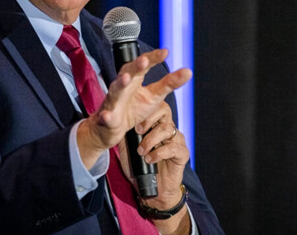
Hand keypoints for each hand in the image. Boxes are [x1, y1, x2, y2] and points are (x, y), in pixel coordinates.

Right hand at [76, 49, 191, 167]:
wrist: (113, 127)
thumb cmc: (134, 107)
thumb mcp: (155, 95)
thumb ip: (169, 83)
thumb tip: (188, 71)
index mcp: (135, 78)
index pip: (145, 64)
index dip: (153, 58)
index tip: (165, 52)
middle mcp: (123, 86)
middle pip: (128, 72)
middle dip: (135, 66)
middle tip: (144, 61)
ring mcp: (114, 100)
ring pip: (115, 90)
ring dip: (120, 83)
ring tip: (126, 78)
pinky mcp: (107, 116)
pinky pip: (106, 116)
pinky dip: (106, 116)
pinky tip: (107, 116)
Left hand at [126, 102, 192, 234]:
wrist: (151, 190)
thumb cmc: (139, 168)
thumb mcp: (127, 149)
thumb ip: (124, 134)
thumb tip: (114, 120)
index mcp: (156, 124)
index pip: (156, 106)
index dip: (146, 110)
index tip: (134, 122)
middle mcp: (168, 129)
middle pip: (165, 111)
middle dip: (149, 119)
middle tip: (138, 131)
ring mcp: (177, 140)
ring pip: (167, 129)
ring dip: (151, 139)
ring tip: (141, 151)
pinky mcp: (182, 153)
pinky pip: (174, 147)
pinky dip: (159, 153)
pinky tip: (150, 159)